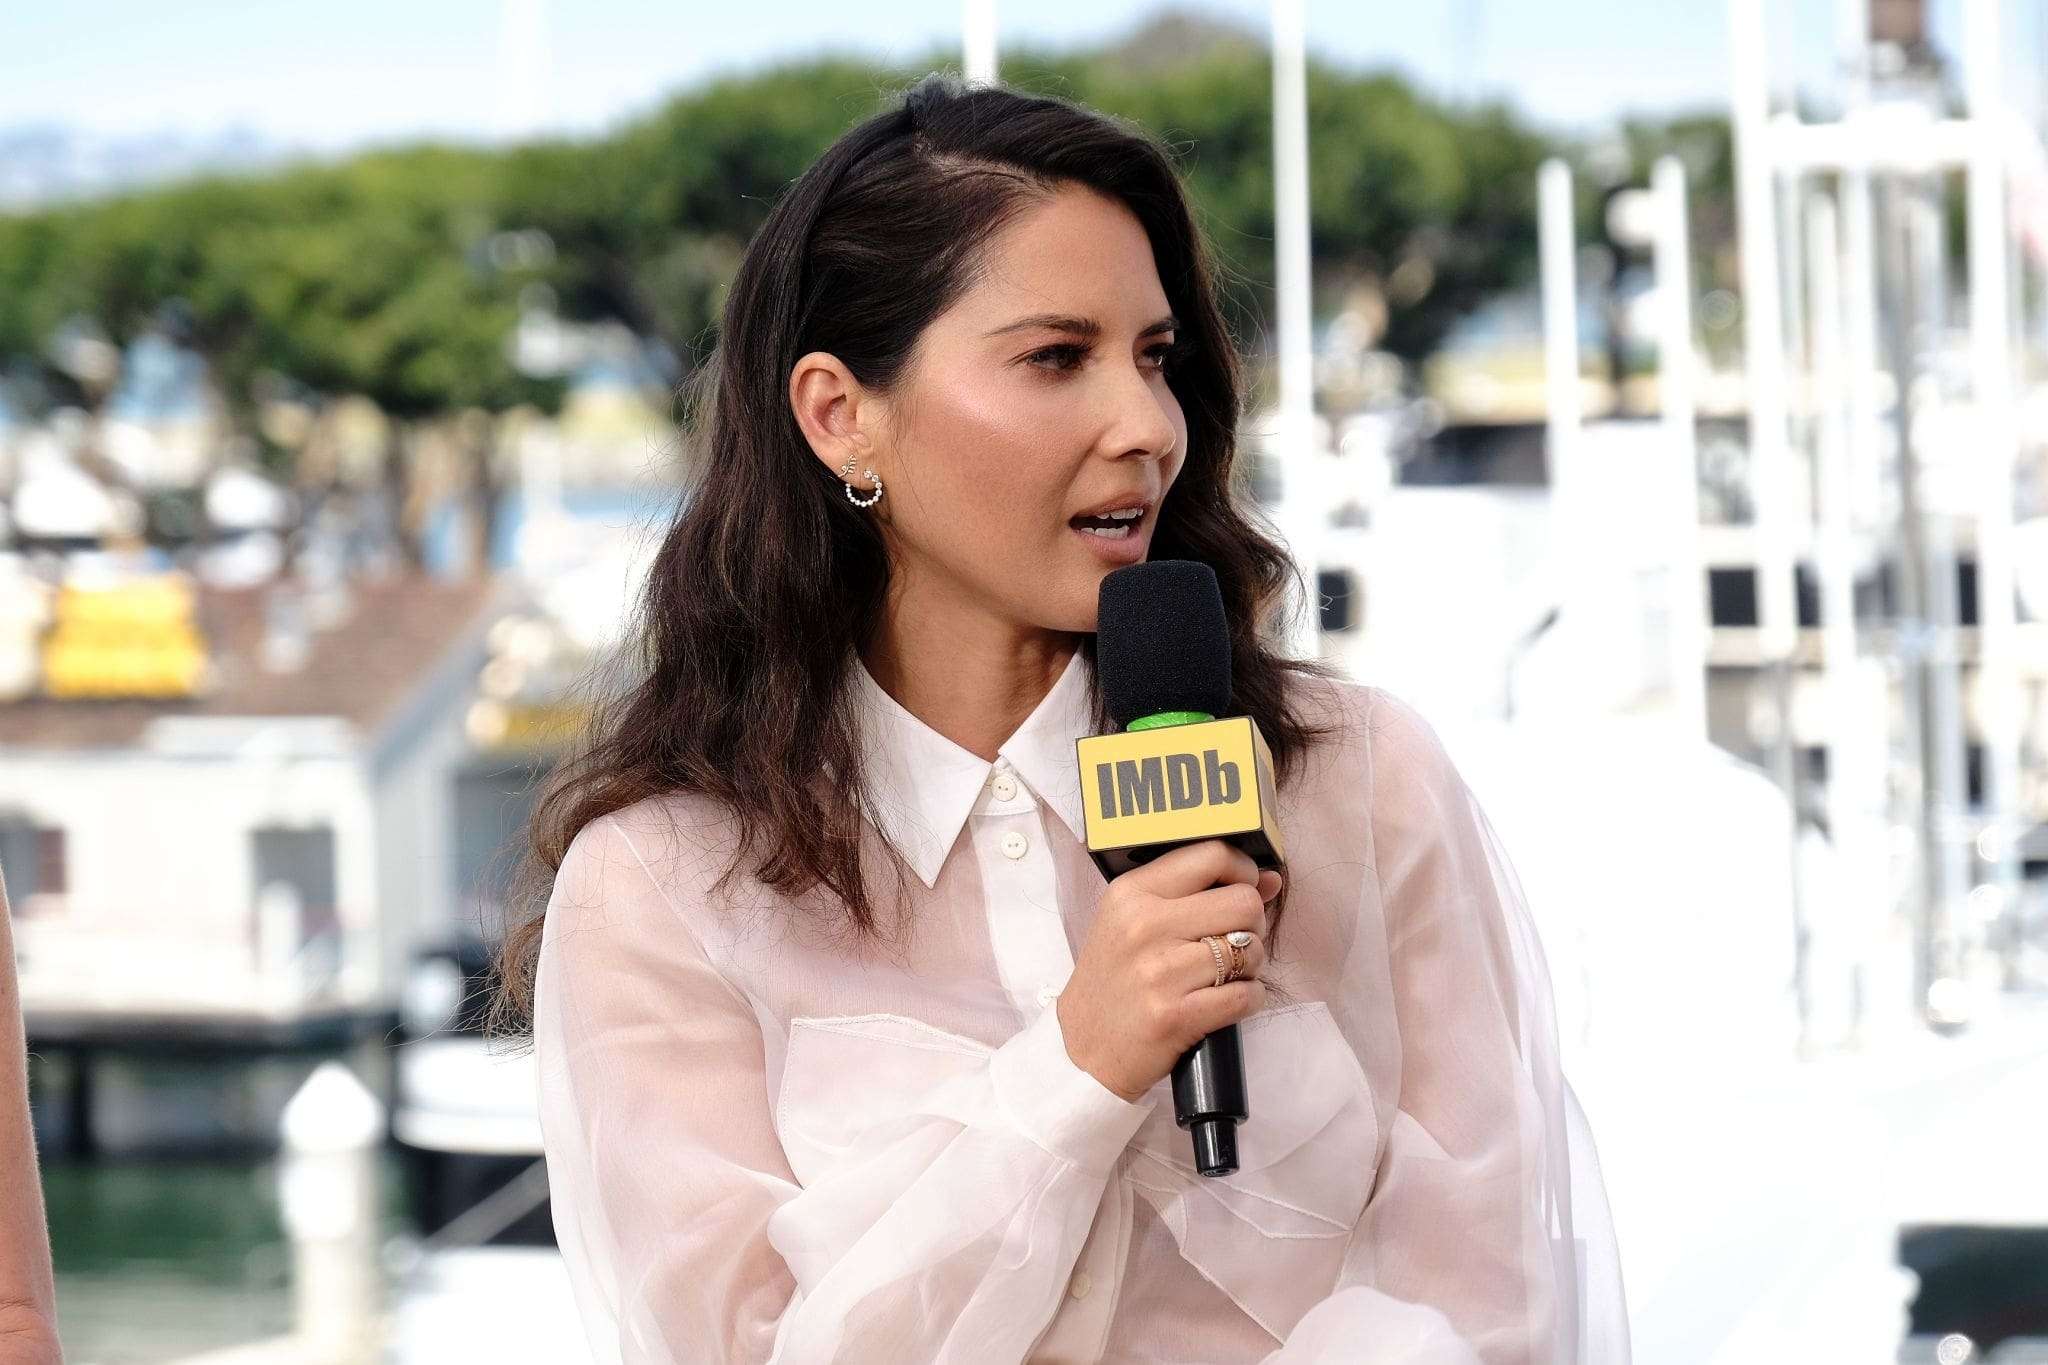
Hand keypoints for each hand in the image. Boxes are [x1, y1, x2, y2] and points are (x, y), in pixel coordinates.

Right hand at [1057, 839, 1279, 1102]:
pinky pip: (1246, 995)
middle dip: (1252, 924)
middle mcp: (1144, 925)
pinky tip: (1227, 1001)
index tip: (1243, 891)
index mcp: (1132, 892)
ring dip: (1251, 966)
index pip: (1213, 855)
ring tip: (1224, 976)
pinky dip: (1249, 999)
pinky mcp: (1175, 1015)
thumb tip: (1271, 880)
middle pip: (1243, 901)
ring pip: (1250, 949)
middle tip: (1232, 943)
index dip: (1245, 872)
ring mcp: (1160, 971)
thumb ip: (1197, 894)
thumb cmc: (1114, 982)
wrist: (1082, 1050)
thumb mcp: (1133, 922)